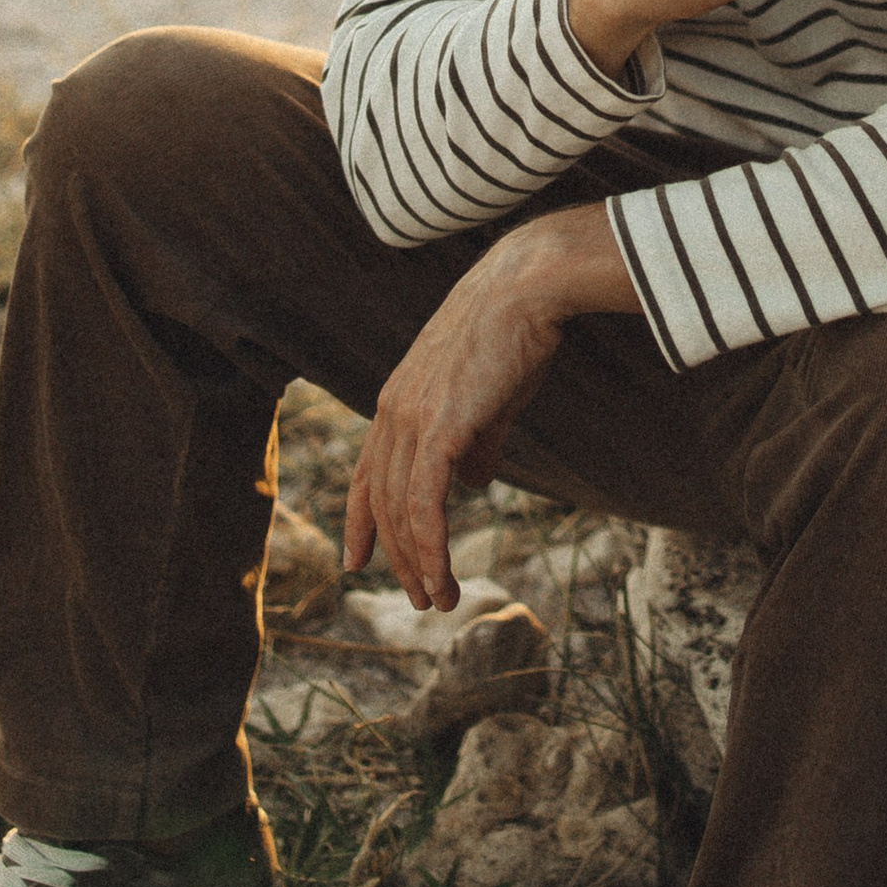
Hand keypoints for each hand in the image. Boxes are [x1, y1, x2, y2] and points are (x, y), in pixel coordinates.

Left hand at [345, 202, 637, 608]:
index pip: (370, 473)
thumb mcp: (489, 395)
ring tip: (440, 599)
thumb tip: (473, 481)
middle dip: (397, 557)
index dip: (362, 520)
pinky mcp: (438, 430)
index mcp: (397, 401)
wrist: (527, 287)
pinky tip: (441, 576)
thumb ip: (476, 439)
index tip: (358, 560)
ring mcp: (411, 420)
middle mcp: (393, 413)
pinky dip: (430, 548)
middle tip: (422, 598)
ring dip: (418, 564)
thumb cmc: (515, 334)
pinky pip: (425, 506)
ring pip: (402, 513)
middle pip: (384, 503)